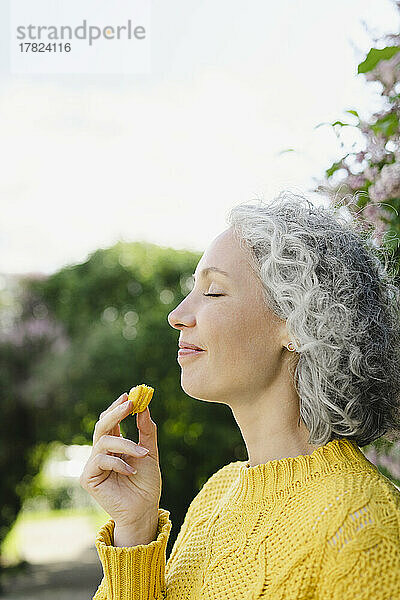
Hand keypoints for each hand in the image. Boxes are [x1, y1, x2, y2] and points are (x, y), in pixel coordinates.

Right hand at [79, 392, 161, 530]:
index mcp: (114, 445)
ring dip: (126, 444)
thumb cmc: (146, 483)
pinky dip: (118, 463)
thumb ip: (146, 431)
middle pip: (101, 426)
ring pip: (104, 442)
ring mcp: (93, 465)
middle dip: (116, 413)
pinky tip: (131, 471)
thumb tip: (144, 408)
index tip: (129, 395)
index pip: (110, 421)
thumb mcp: (150, 452)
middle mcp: (101, 453)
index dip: (117, 407)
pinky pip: (100, 461)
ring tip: (143, 454)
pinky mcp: (88, 478)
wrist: (144, 510)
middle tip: (130, 403)